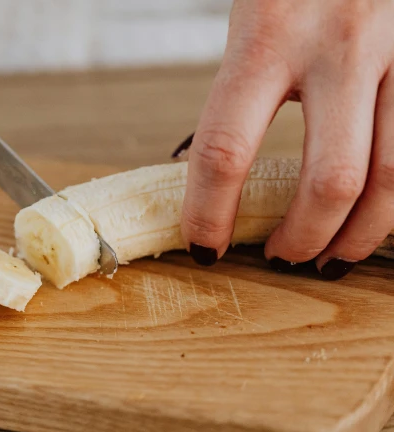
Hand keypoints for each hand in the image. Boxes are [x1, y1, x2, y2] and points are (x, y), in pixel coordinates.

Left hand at [181, 0, 393, 279]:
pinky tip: (379, 210)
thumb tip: (219, 169)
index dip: (209, 214)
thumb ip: (246, 83)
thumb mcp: (257, 11)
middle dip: (304, 238)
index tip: (204, 248)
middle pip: (332, 180)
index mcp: (268, 35)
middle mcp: (342, 45)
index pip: (224, 150)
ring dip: (365, 233)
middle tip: (283, 258)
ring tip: (335, 255)